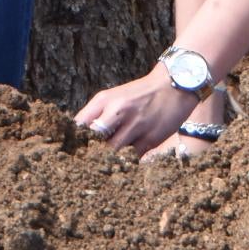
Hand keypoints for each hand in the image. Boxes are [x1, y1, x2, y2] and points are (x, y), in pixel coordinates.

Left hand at [75, 68, 195, 155]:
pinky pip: (132, 158)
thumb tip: (79, 138)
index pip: (80, 124)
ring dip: (109, 159)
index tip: (74, 149)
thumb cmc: (139, 94)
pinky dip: (128, 161)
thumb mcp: (113, 97)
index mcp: (105, 100)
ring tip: (107, 164)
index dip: (75, 139)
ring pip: (113, 153)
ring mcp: (135, 125)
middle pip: (95, 141)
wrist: (174, 85)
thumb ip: (95, 114)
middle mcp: (118, 111)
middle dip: (91, 152)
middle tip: (89, 162)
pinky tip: (126, 161)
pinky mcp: (150, 139)